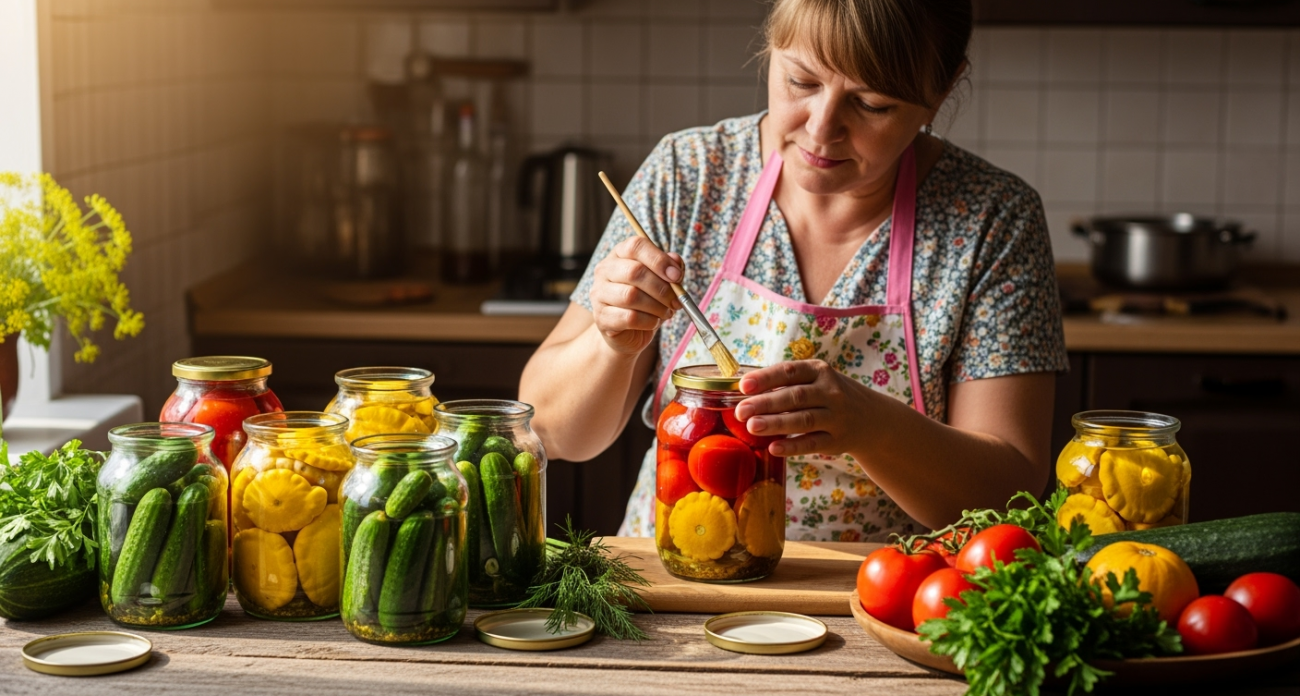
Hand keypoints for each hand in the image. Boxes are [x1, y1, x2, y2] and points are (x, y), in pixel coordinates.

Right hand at [589, 235, 682, 354]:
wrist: (628, 331)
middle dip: (662, 288)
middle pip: (634, 271)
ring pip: (631, 296)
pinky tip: (654, 322)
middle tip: (676, 301)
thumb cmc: (646, 301)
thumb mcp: (662, 280)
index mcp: (620, 254)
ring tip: (666, 312)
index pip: (636, 246)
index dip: (659, 260)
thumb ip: (671, 268)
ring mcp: (599, 294)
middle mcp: (604, 270)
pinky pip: (629, 317)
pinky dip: (648, 321)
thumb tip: (675, 263)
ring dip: (656, 306)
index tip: (677, 276)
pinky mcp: (601, 317)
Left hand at [733, 360, 874, 457]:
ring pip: (803, 420)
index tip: (744, 386)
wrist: (871, 418)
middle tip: (741, 411)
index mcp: (819, 371)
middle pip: (794, 397)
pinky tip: (774, 448)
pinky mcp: (837, 440)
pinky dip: (793, 446)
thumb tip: (744, 390)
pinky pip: (812, 443)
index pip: (790, 371)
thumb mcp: (815, 380)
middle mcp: (830, 392)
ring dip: (776, 423)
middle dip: (765, 403)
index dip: (766, 378)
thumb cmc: (829, 395)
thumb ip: (785, 383)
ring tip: (752, 426)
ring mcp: (836, 417)